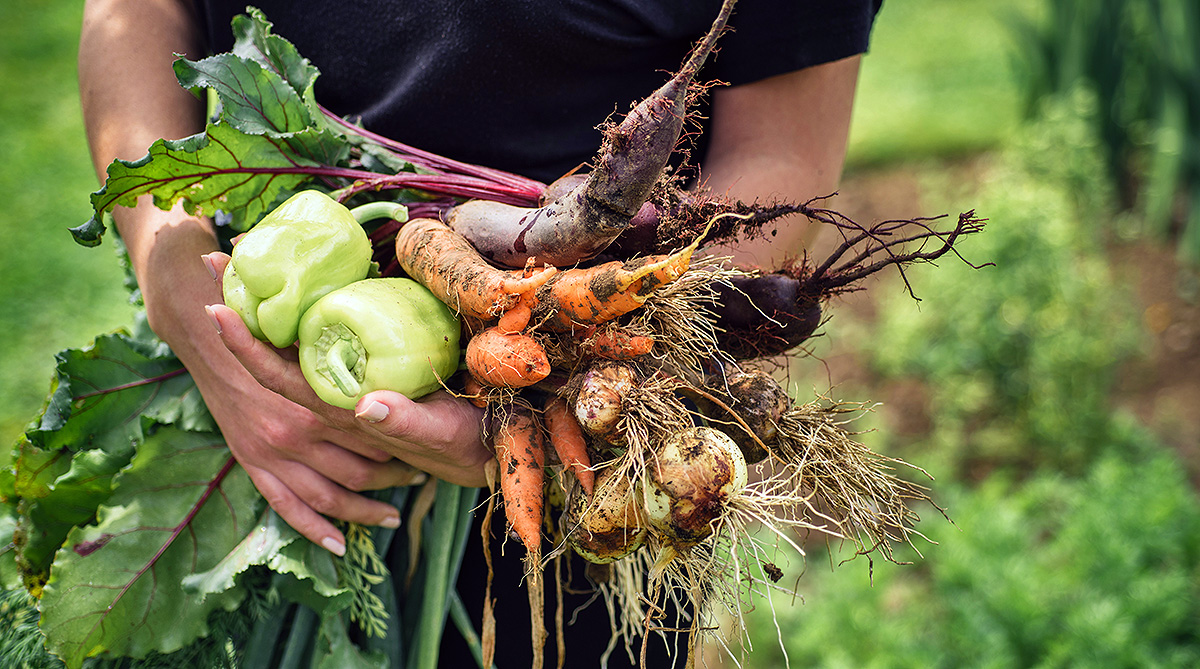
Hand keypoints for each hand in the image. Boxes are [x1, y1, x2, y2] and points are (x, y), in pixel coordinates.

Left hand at [202, 253, 493, 547]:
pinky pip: (322, 341)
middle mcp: (334, 395)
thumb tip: (367, 405)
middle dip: (241, 307)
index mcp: (340, 410)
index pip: (280, 376)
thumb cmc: (461, 443)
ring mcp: (348, 382)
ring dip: (261, 306)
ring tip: (239, 265)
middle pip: (273, 351)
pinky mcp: (367, 372)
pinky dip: (299, 313)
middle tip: (213, 261)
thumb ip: (405, 422)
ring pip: (292, 344)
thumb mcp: (439, 434)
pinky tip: (292, 287)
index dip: (246, 345)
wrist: (482, 451)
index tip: (215, 306)